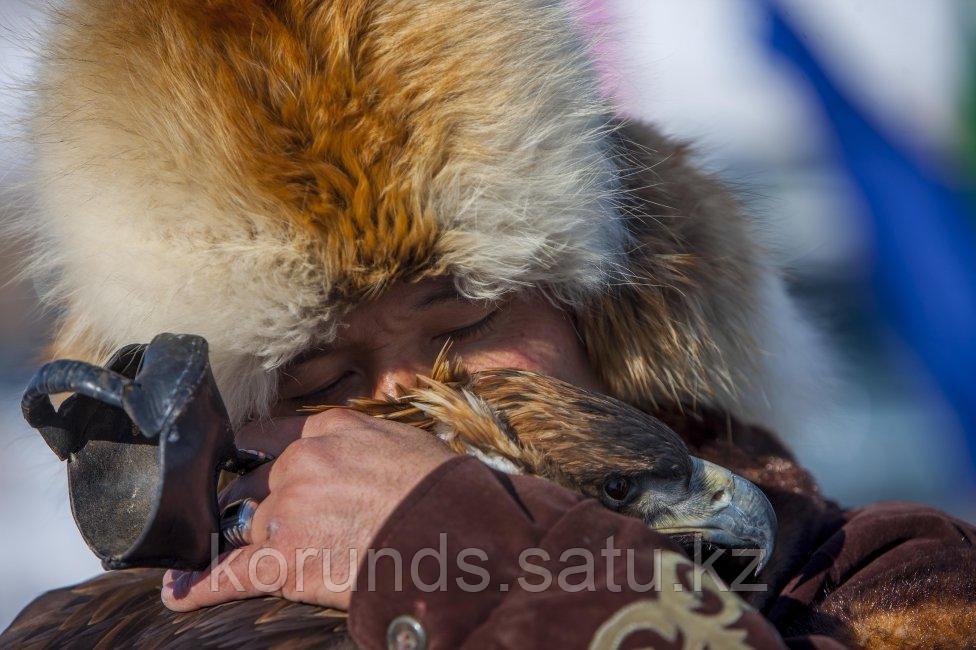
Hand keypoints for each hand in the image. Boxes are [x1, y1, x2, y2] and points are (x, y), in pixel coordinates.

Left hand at [160, 409, 454, 611]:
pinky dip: (200, 586)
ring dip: (235, 543)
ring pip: (242, 527)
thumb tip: (357, 457)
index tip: (243, 466)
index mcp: (327, 429)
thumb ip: (362, 442)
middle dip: (250, 505)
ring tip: (210, 559)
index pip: (269, 436)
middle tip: (254, 524)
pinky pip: (228, 573)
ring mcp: (286, 510)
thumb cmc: (440, 488)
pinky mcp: (282, 559)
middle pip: (251, 485)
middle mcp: (299, 463)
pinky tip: (178, 593)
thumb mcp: (402, 441)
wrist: (449, 530)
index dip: (254, 457)